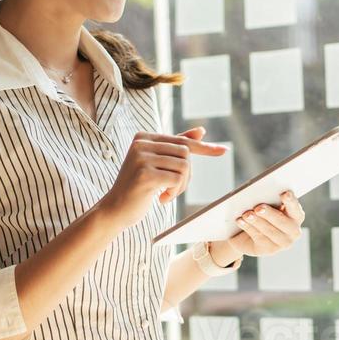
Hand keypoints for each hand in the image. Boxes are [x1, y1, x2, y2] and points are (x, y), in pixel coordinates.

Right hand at [98, 126, 225, 229]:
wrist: (114, 209)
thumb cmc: (137, 187)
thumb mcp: (156, 164)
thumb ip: (175, 147)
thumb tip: (201, 130)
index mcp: (143, 137)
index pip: (181, 141)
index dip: (204, 148)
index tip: (223, 150)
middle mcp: (141, 143)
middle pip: (185, 153)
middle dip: (186, 175)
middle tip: (173, 189)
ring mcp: (142, 157)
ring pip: (184, 166)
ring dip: (180, 186)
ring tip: (166, 194)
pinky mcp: (145, 174)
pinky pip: (177, 179)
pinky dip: (174, 192)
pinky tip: (161, 199)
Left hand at [213, 190, 304, 262]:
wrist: (247, 233)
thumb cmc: (262, 213)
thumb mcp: (267, 205)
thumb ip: (269, 200)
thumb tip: (259, 195)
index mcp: (296, 216)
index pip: (296, 209)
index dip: (291, 201)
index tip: (284, 193)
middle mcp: (293, 231)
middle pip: (283, 223)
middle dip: (270, 214)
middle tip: (258, 207)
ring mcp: (282, 243)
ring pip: (269, 231)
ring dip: (257, 221)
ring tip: (246, 214)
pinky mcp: (269, 250)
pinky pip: (258, 238)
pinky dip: (248, 228)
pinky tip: (240, 220)